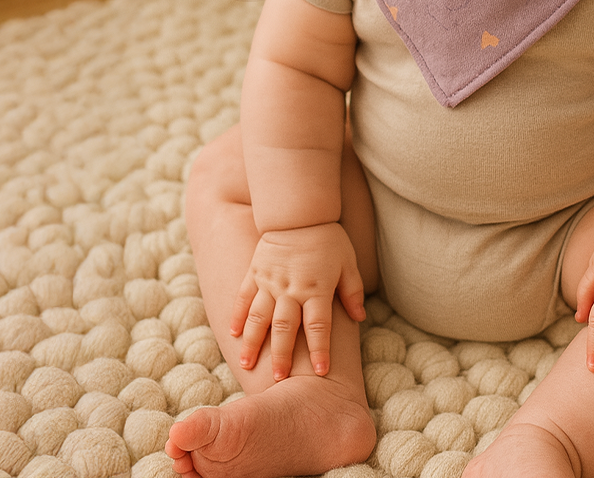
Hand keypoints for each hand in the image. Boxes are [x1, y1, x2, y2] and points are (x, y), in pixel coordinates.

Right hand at [229, 222, 365, 379]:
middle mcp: (291, 289)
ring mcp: (270, 281)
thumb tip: (360, 317)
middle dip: (282, 356)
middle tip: (279, 380)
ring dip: (253, 343)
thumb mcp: (348, 262)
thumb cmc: (328, 239)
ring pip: (259, 318)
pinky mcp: (255, 272)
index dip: (321, 350)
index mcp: (316, 288)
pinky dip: (238, 316)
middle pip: (285, 329)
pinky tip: (233, 334)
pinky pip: (244, 298)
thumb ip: (352, 291)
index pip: (319, 326)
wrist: (299, 212)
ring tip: (247, 365)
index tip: (321, 372)